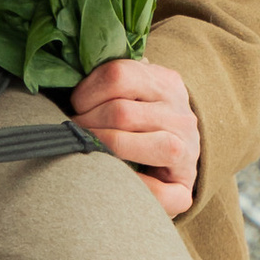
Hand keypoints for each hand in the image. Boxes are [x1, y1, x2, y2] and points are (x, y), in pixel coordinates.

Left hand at [68, 57, 199, 218]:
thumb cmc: (143, 120)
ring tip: (86, 149)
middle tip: (73, 130)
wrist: (178, 157)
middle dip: (86, 123)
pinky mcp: (184, 187)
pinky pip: (154, 190)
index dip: (86, 92)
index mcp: (167, 83)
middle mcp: (181, 115)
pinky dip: (127, 185)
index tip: (77, 104)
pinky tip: (114, 180)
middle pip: (119, 113)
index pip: (118, 75)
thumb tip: (74, 69)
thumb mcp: (135, 90)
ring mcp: (186, 151)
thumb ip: (113, 79)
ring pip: (129, 145)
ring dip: (97, 148)